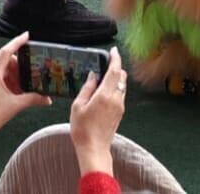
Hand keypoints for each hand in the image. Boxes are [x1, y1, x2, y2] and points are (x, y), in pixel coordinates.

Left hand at [0, 32, 51, 158]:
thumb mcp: (15, 106)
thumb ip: (33, 99)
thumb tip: (47, 98)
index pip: (6, 52)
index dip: (17, 42)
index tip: (27, 36)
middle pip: (5, 59)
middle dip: (19, 62)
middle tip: (31, 64)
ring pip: (3, 68)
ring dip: (14, 72)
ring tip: (25, 78)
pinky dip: (9, 78)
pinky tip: (17, 87)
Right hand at [69, 48, 124, 177]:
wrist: (94, 149)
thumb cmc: (83, 130)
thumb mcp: (78, 106)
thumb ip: (87, 88)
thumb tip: (92, 76)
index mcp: (105, 95)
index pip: (114, 71)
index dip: (115, 58)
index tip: (113, 50)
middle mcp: (116, 98)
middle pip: (121, 76)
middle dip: (115, 68)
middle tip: (105, 66)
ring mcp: (120, 106)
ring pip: (122, 86)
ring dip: (115, 79)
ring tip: (101, 81)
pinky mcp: (120, 112)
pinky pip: (120, 95)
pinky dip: (114, 89)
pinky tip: (103, 94)